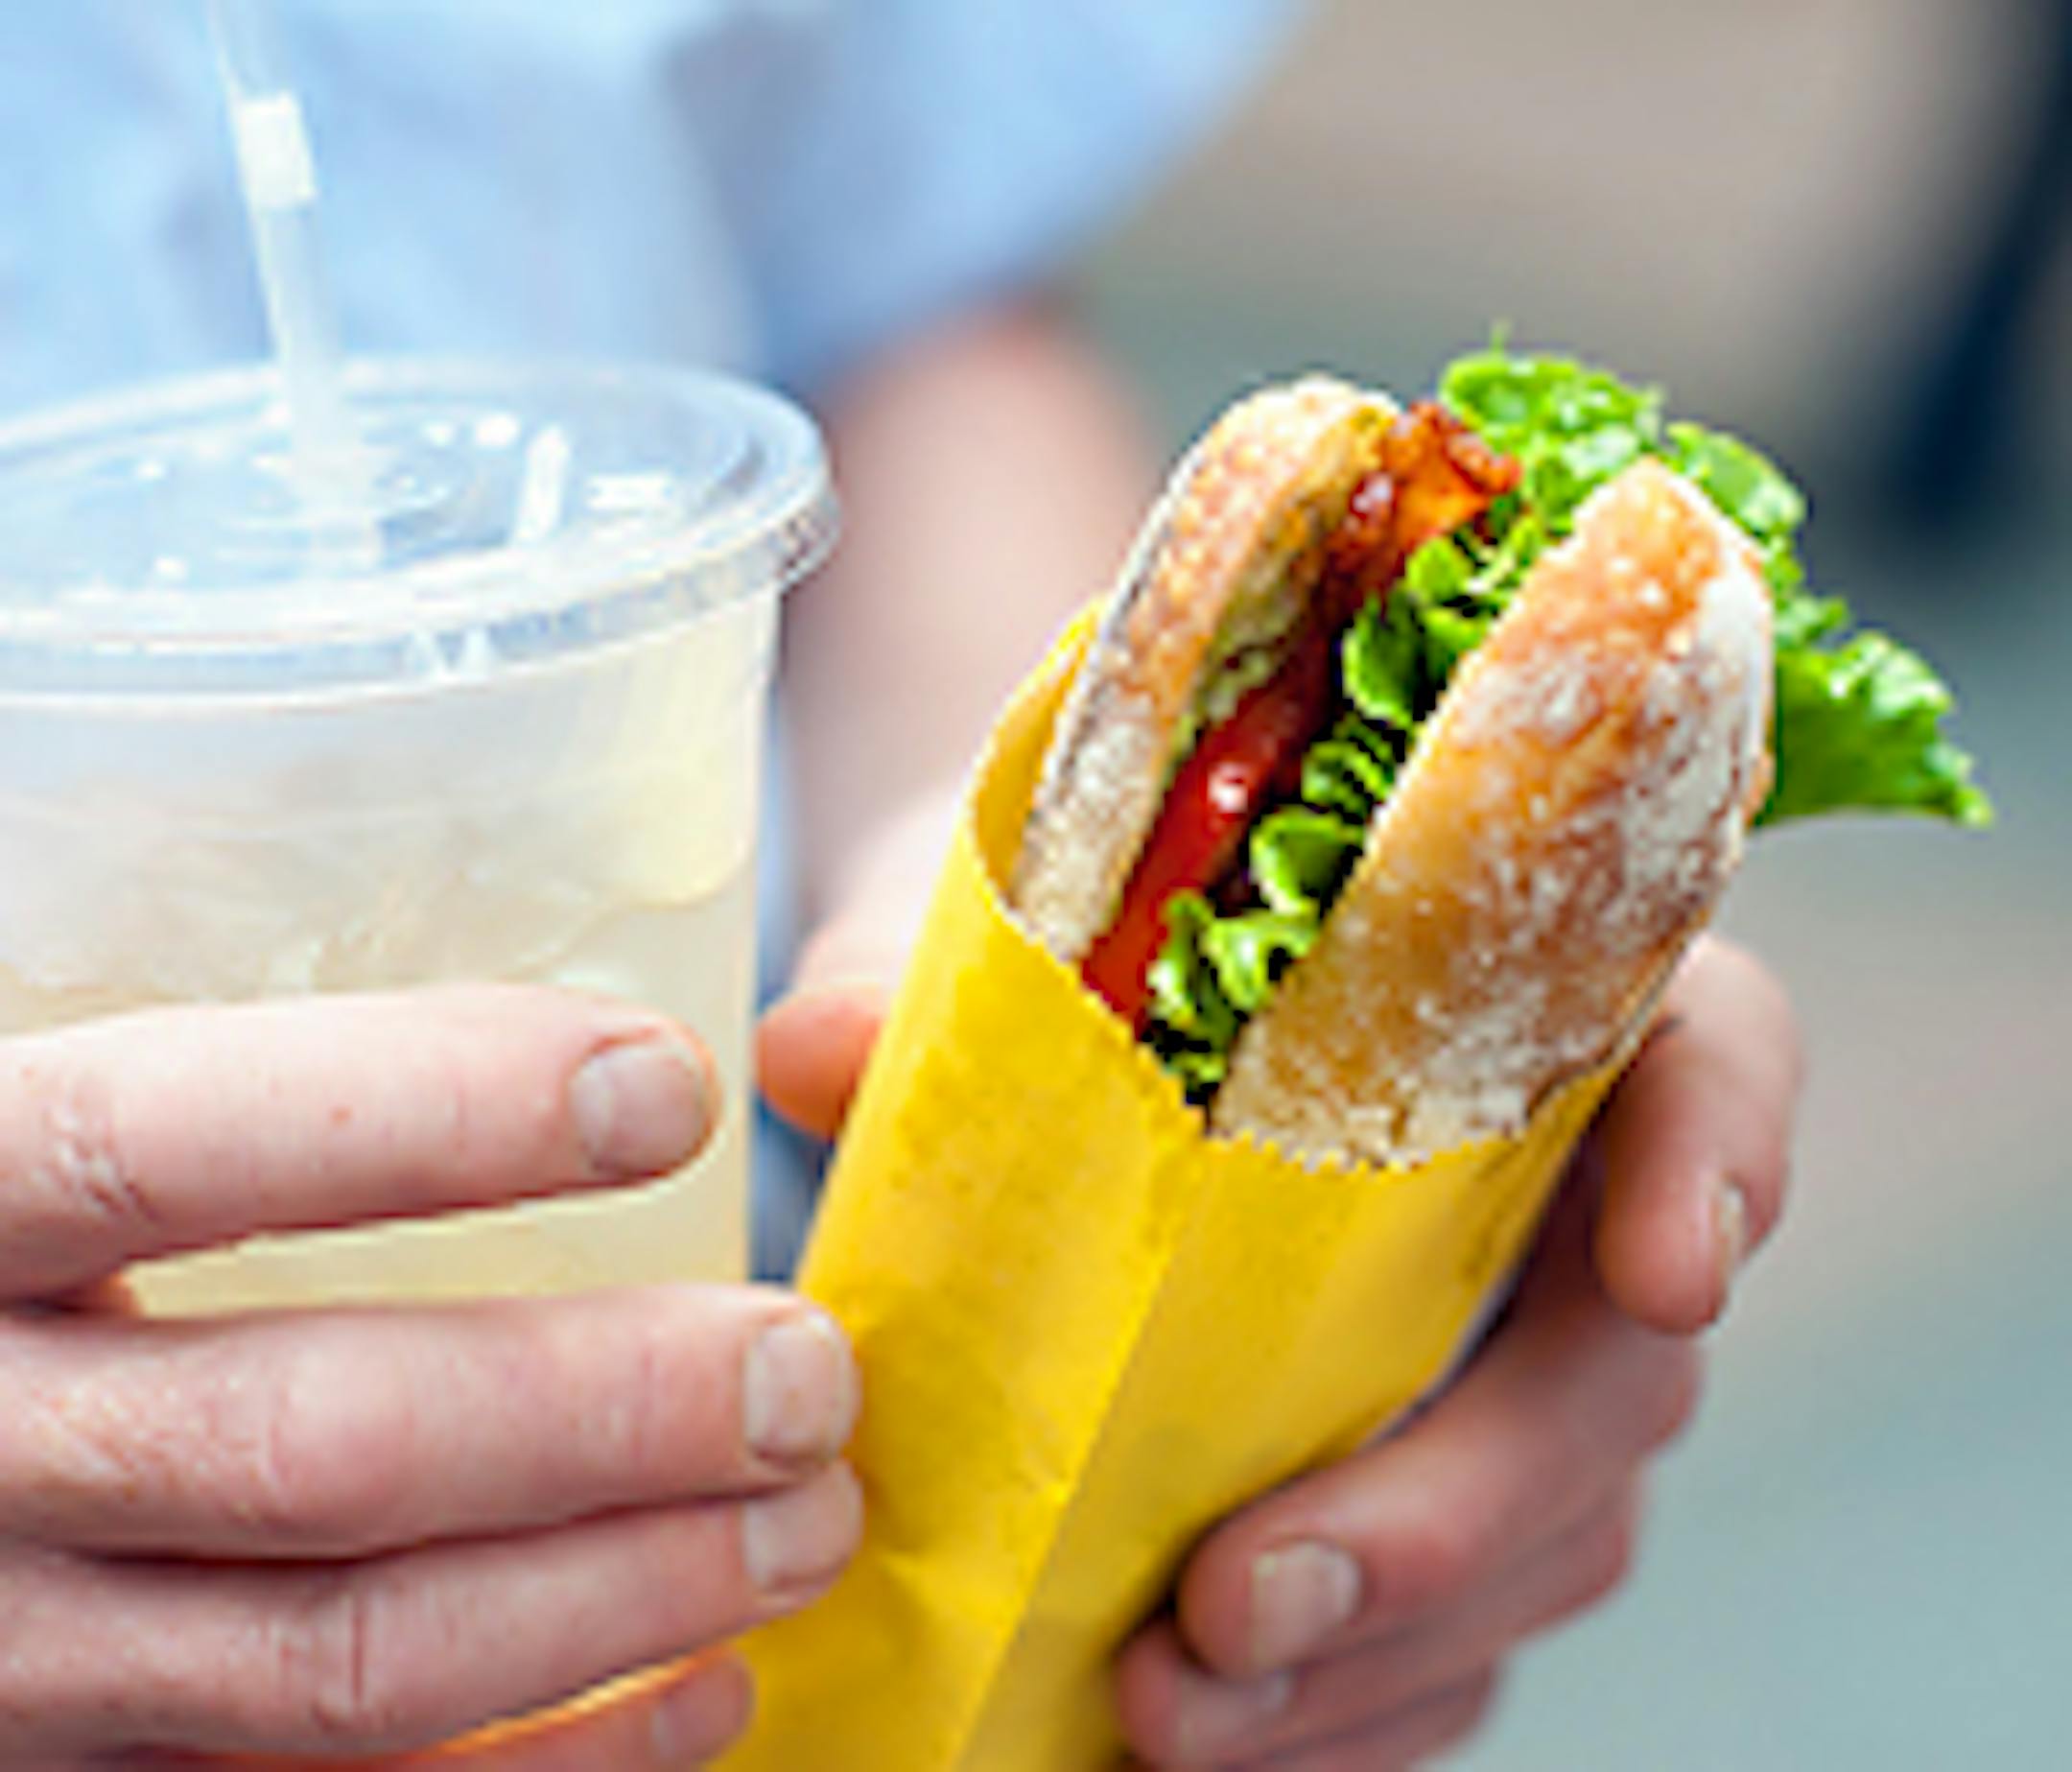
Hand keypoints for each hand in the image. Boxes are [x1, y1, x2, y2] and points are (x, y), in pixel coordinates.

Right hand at [0, 987, 861, 1769]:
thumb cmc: (46, 1167)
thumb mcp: (59, 990)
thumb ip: (274, 974)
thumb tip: (786, 1028)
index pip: (164, 1143)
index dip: (428, 1115)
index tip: (673, 1091)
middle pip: (307, 1452)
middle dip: (610, 1416)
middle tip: (809, 1372)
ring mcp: (7, 1643)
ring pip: (339, 1665)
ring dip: (621, 1601)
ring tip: (811, 1521)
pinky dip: (544, 1771)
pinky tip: (708, 1694)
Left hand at [762, 933, 1798, 1770]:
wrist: (1081, 1018)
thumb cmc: (1098, 940)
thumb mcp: (1022, 931)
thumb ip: (937, 976)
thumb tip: (813, 1054)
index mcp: (1536, 1005)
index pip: (1711, 1054)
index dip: (1718, 1155)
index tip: (1667, 1269)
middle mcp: (1568, 1203)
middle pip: (1610, 1375)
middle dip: (1454, 1508)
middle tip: (1247, 1591)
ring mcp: (1518, 1376)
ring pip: (1536, 1547)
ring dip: (1370, 1650)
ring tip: (1169, 1708)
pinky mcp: (1439, 1507)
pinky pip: (1446, 1641)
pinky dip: (1333, 1710)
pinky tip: (1195, 1742)